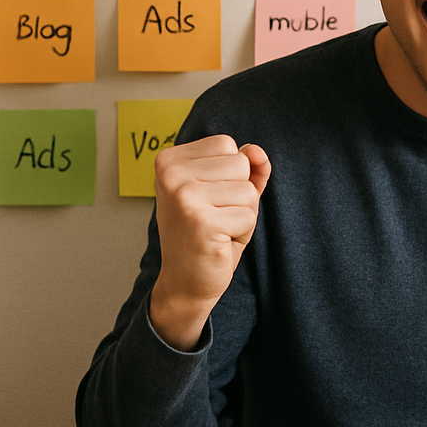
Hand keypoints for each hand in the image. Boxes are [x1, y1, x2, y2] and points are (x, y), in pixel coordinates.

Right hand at [150, 136, 270, 349]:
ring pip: (247, 190)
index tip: (208, 198)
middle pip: (240, 164)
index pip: (227, 144)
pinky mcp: (200, 222)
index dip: (230, 175)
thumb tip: (257, 151)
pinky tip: (219, 242)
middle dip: (239, 194)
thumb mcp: (226, 191)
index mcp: (170, 159)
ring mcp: (183, 197)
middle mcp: (170, 174)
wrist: (185, 281)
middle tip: (214, 216)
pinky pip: (248, 215)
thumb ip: (247, 166)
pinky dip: (242, 232)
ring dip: (242, 214)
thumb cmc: (207, 232)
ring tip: (218, 229)